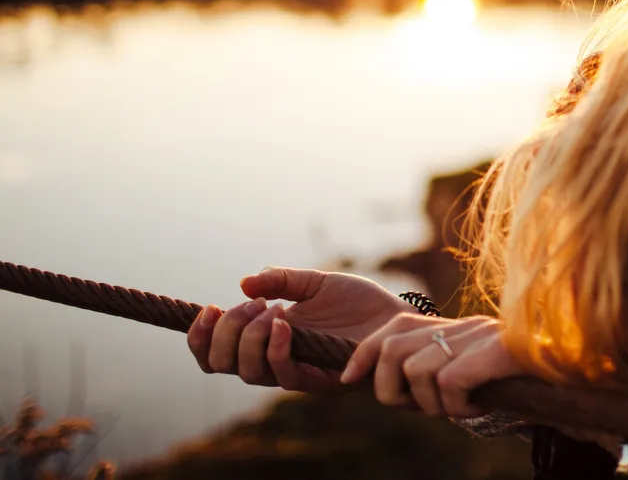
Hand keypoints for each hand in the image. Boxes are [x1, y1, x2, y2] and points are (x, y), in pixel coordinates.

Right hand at [186, 267, 415, 391]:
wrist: (396, 317)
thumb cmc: (359, 302)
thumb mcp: (315, 282)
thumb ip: (280, 280)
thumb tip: (243, 283)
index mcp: (265, 338)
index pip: (215, 353)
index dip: (200, 337)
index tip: (210, 307)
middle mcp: (273, 359)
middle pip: (221, 365)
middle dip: (224, 332)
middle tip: (252, 305)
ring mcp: (294, 371)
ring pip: (247, 372)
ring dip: (249, 338)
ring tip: (272, 310)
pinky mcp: (318, 379)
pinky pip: (283, 375)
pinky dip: (276, 348)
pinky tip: (286, 323)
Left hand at [340, 314, 524, 416]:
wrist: (582, 377)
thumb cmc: (525, 388)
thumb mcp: (473, 378)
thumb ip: (438, 373)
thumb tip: (389, 386)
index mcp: (455, 328)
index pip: (391, 328)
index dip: (362, 355)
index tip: (347, 380)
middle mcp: (466, 326)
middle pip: (393, 350)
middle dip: (391, 391)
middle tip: (420, 408)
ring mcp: (483, 337)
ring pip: (418, 371)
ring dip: (431, 404)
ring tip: (458, 408)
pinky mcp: (501, 351)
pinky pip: (451, 383)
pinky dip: (457, 406)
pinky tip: (476, 407)